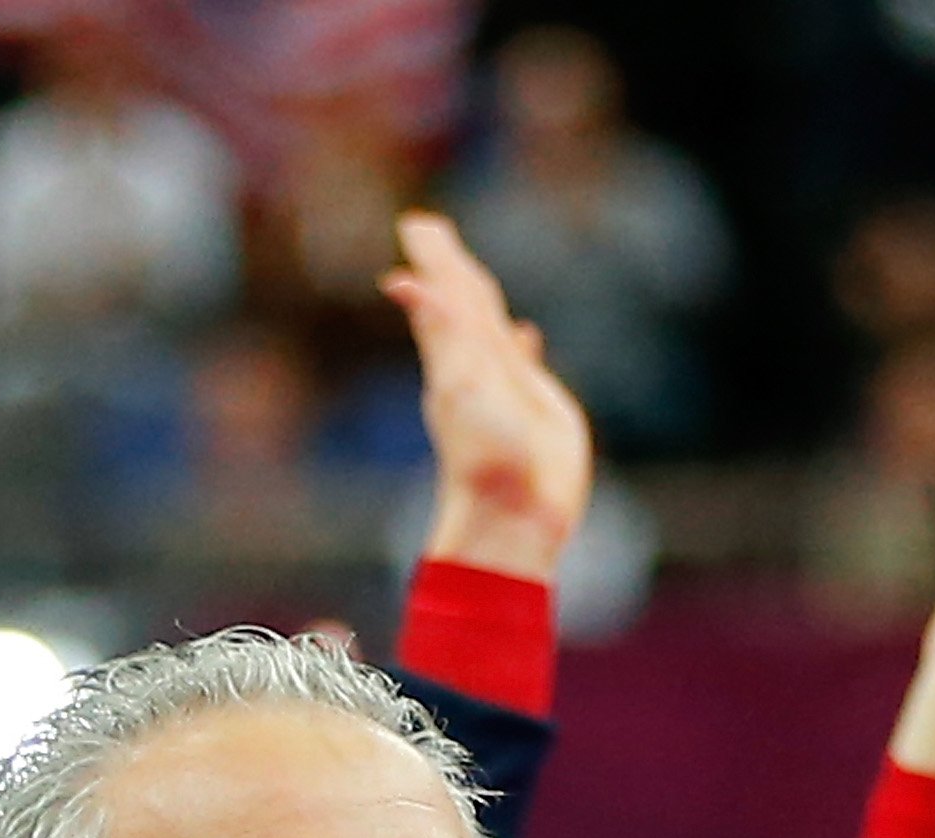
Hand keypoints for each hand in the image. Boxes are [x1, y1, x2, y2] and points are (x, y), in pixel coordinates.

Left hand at [385, 213, 590, 577]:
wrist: (512, 515)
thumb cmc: (485, 454)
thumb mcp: (460, 381)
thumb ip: (440, 327)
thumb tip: (401, 282)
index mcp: (455, 354)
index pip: (443, 291)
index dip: (433, 258)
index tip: (415, 225)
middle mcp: (475, 365)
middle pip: (461, 301)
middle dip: (448, 265)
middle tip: (428, 229)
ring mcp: (503, 386)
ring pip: (490, 329)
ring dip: (480, 300)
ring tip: (471, 273)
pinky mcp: (533, 408)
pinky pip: (522, 365)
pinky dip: (519, 345)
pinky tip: (523, 337)